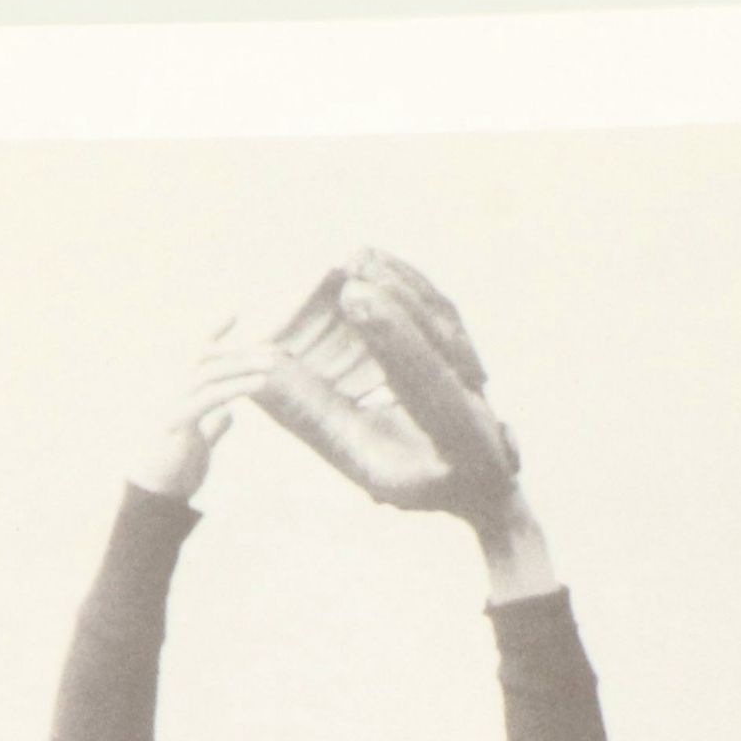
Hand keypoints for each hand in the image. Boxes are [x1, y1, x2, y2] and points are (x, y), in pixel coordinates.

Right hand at [130, 320, 281, 503]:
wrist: (153, 500)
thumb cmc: (172, 473)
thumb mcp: (197, 444)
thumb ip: (211, 426)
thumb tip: (227, 415)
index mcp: (174, 393)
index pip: (193, 353)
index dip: (212, 330)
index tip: (234, 311)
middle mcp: (168, 391)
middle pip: (204, 356)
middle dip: (240, 349)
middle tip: (274, 349)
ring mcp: (170, 404)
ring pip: (208, 372)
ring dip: (242, 363)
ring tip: (273, 363)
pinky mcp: (178, 422)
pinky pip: (211, 397)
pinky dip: (237, 386)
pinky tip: (260, 383)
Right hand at [253, 249, 525, 527]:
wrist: (471, 482)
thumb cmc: (407, 480)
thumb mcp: (361, 463)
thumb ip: (317, 421)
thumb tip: (260, 377)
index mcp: (461, 442)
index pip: (429, 381)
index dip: (393, 338)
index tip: (356, 299)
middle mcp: (480, 400)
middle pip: (441, 338)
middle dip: (394, 302)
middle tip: (349, 275)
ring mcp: (479, 369)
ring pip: (440, 315)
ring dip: (397, 283)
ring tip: (353, 258)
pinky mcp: (468, 345)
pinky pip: (438, 304)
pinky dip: (405, 279)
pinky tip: (371, 260)